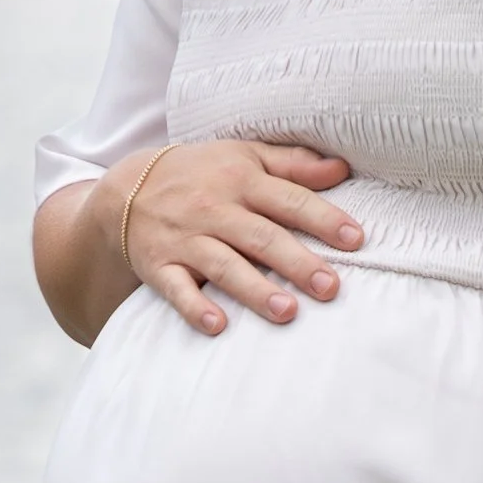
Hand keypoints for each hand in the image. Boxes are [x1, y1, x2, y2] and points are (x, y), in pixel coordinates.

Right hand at [117, 140, 360, 333]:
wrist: (128, 190)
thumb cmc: (201, 174)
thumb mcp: (244, 156)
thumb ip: (293, 164)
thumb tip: (342, 169)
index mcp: (241, 179)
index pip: (289, 200)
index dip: (323, 219)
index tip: (355, 240)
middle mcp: (214, 208)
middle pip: (261, 237)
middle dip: (296, 262)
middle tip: (330, 287)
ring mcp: (185, 239)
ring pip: (224, 265)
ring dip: (254, 290)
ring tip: (287, 312)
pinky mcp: (160, 265)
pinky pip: (176, 289)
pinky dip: (194, 307)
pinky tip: (218, 326)